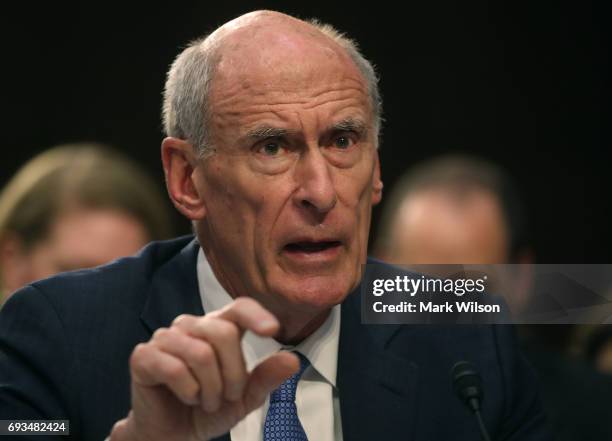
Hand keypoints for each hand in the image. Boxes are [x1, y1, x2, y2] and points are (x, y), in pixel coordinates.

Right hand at [109, 297, 298, 440]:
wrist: (172, 435)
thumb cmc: (207, 409)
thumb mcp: (244, 398)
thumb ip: (266, 378)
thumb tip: (292, 360)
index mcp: (218, 328)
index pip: (239, 308)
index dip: (255, 315)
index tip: (272, 331)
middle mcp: (192, 326)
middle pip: (223, 333)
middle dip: (233, 375)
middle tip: (226, 397)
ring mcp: (166, 338)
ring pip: (200, 353)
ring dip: (210, 388)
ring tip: (207, 401)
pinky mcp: (143, 356)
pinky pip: (173, 368)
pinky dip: (188, 391)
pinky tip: (187, 397)